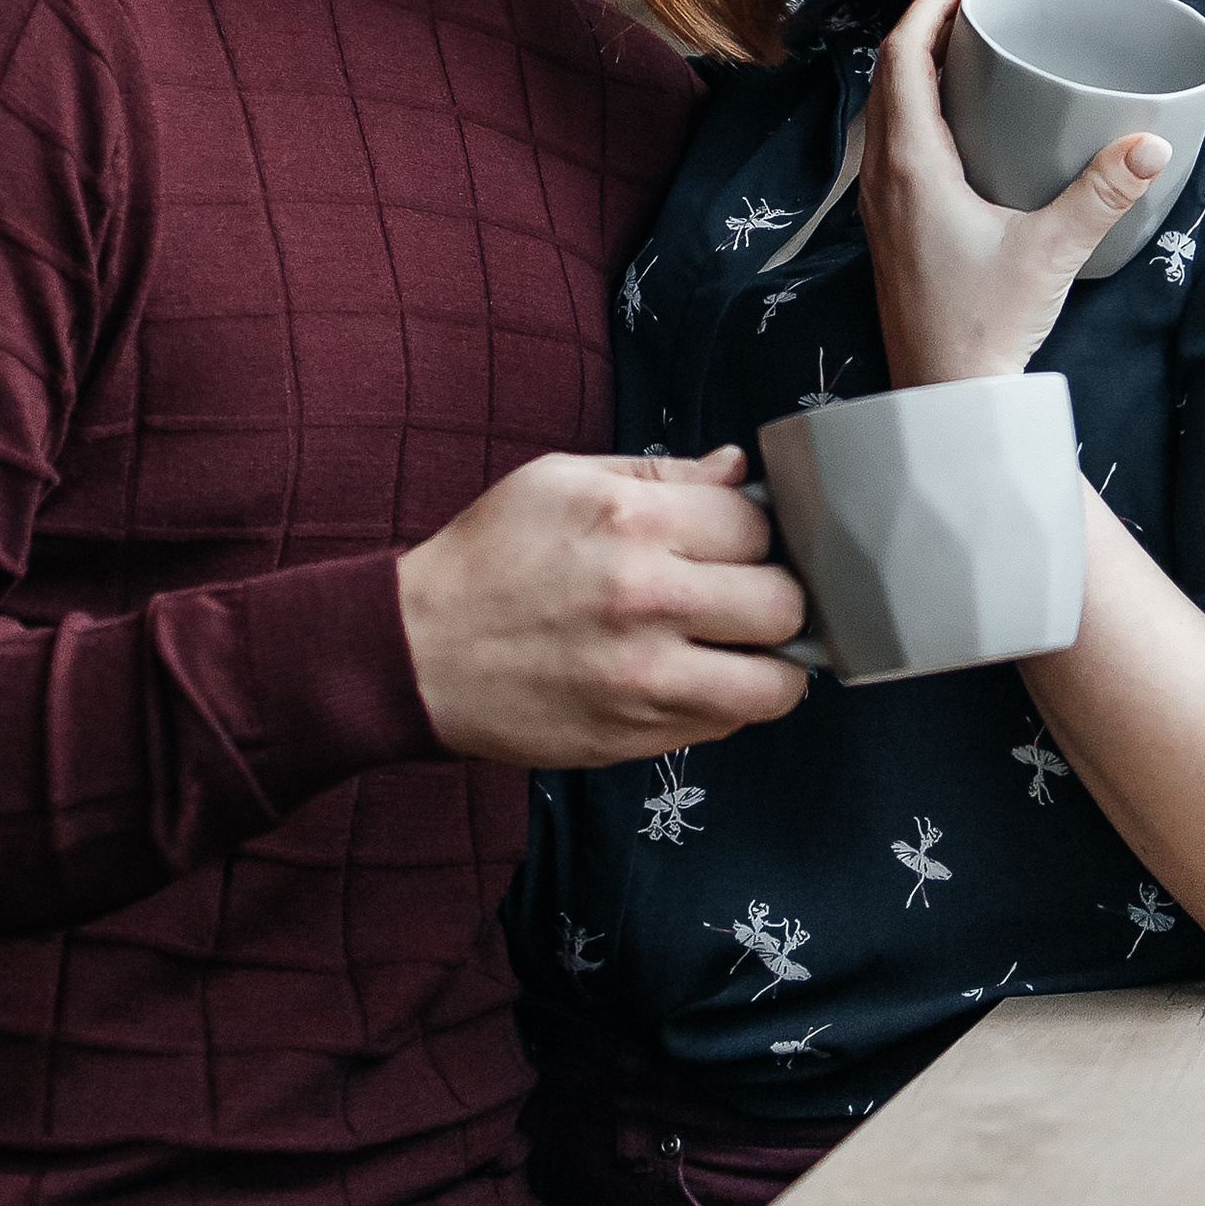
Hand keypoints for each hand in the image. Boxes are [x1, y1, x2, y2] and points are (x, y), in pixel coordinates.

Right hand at [396, 447, 812, 765]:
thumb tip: (737, 470)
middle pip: (784, 603)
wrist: (419, 653)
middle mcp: (648, 598)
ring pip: (775, 683)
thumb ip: (660, 474)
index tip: (731, 543)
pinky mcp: (636, 735)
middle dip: (775, 596)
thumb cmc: (490, 558)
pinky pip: (727, 725)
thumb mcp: (561, 481)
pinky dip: (726, 704)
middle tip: (745, 597)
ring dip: (771, 665)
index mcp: (633, 520)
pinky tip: (694, 678)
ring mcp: (646, 676)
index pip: (757, 524)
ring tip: (741, 650)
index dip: (752, 532)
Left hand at [861, 0, 1171, 385]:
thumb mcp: (1052, 252)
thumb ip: (1102, 194)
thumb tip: (1153, 140)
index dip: (928, 8)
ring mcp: (880, 205)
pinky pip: (890, 145)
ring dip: (916, 69)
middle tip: (975, 4)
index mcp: (909, 166)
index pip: (901, 58)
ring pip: (884, 111)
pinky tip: (957, 125)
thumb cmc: (985, 327)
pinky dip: (916, 111)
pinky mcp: (890, 229)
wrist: (943, 398)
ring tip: (967, 51)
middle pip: (888, 76)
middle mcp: (882, 177)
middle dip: (925, 27)